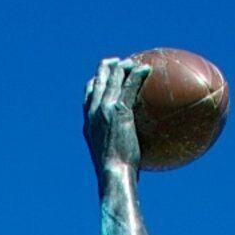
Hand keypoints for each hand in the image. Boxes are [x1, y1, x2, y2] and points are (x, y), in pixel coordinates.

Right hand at [83, 56, 145, 173]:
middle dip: (105, 68)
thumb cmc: (117, 173)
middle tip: (116, 61)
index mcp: (88, 124)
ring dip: (122, 66)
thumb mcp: (113, 159)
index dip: (95, 84)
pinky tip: (146, 70)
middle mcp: (93, 113)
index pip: (88, 97)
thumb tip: (132, 154)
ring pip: (111, 78)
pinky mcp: (118, 110)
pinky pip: (128, 86)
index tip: (103, 78)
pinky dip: (136, 74)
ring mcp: (104, 109)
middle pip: (96, 82)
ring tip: (132, 61)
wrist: (113, 173)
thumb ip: (119, 147)